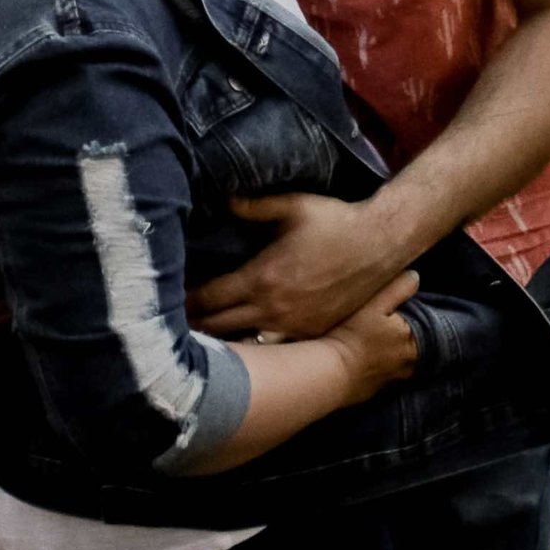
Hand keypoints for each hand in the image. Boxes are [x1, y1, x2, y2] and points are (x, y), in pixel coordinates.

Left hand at [190, 192, 416, 341]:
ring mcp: (293, 325)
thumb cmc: (334, 221)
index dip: (187, 302)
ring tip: (201, 342)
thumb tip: (224, 199)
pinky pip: (274, 349)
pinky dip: (254, 350)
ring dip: (222, 342)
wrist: (380, 244)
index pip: (210, 298)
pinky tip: (241, 351)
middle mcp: (273, 307)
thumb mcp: (292, 206)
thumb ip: (253, 205)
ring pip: (245, 345)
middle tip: (173, 325)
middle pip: (220, 327)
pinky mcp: (311, 333)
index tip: (170, 302)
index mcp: (262, 277)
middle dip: (195, 326)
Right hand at [330, 271, 422, 401]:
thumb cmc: (353, 335)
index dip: (416, 313)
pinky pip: (390, 373)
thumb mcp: (374, 305)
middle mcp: (411, 363)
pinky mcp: (381, 389)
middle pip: (417, 343)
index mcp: (414, 340)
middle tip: (391, 320)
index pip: (427, 324)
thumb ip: (398, 289)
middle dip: (408, 332)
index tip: (404, 305)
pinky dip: (386, 364)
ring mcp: (396, 378)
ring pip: (405, 359)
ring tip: (381, 338)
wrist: (331, 373)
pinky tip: (372, 356)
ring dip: (398, 349)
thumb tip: (416, 276)